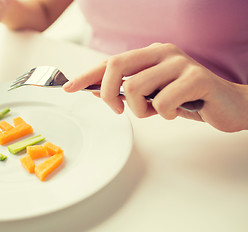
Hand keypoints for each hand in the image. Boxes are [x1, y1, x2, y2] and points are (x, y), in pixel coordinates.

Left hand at [64, 43, 247, 131]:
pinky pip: (162, 103)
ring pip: (135, 88)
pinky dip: (164, 114)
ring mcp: (179, 63)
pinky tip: (177, 111)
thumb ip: (127, 90)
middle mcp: (162, 52)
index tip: (68, 87)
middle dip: (108, 94)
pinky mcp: (196, 78)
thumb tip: (95, 90)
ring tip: (158, 112)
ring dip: (141, 110)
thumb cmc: (185, 99)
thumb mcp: (152, 95)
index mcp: (150, 54)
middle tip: (118, 110)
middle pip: (116, 67)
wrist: (227, 104)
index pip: (110, 62)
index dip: (86, 75)